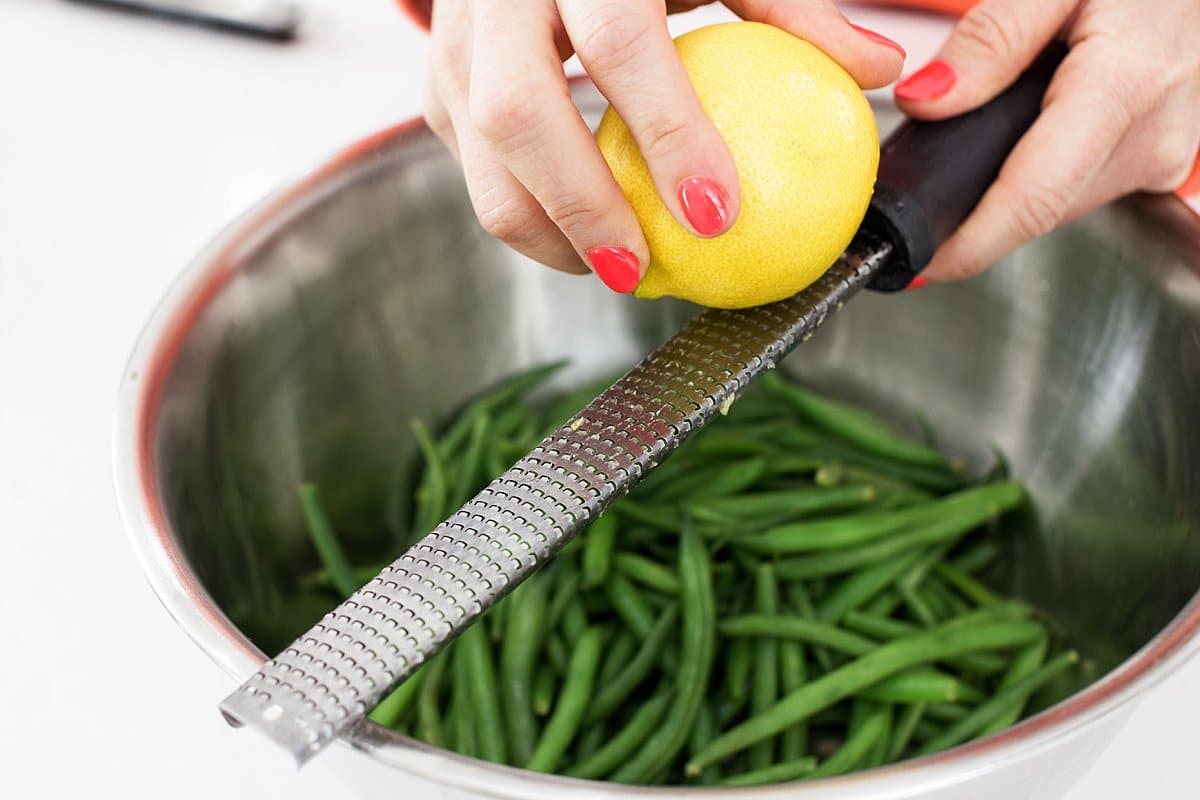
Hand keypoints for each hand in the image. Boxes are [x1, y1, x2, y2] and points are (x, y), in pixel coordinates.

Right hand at [423, 1, 904, 291]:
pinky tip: (581, 234)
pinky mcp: (436, 82)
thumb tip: (877, 74)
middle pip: (516, 114)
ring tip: (616, 270)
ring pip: (479, 156)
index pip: (620, 45)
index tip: (718, 213)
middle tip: (642, 272)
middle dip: (580, 207)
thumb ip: (791, 9)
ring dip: (545, 231)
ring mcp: (452, 39)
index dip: (668, 134)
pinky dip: (527, 214)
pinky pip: (471, 168)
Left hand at [894, 0, 1199, 282]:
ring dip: (1005, 193)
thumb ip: (988, 39)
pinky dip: (1037, 178)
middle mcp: (1151, 134)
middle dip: (973, 217)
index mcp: (1125, 84)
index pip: (1035, 196)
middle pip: (1037, 211)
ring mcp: (1159, 156)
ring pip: (1055, 208)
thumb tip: (925, 101)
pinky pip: (1076, 191)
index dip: (970, 243)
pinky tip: (1019, 143)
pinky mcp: (1156, 164)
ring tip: (973, 148)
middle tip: (920, 194)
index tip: (919, 261)